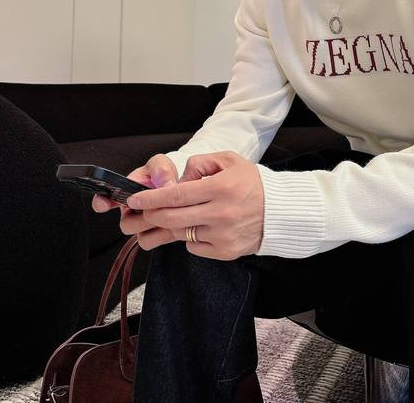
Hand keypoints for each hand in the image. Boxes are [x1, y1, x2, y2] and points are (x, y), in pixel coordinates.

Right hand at [91, 154, 178, 247]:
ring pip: (138, 236)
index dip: (101, 203)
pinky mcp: (150, 236)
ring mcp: (139, 225)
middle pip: (126, 224)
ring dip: (155, 225)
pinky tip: (173, 223)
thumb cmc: (161, 173)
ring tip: (169, 212)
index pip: (104, 199)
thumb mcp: (161, 165)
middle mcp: (128, 211)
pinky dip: (162, 234)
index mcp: (125, 192)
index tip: (103, 204)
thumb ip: (161, 172)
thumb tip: (167, 186)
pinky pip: (150, 241)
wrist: (174, 185)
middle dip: (144, 217)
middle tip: (158, 206)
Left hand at [126, 151, 263, 259]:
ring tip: (164, 222)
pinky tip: (199, 227)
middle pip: (171, 218)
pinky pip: (194, 247)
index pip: (176, 195)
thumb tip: (179, 178)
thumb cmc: (251, 183)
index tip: (133, 198)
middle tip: (141, 212)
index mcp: (220, 188)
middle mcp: (220, 213)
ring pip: (180, 234)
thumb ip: (201, 163)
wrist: (279, 211)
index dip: (151, 198)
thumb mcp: (229, 161)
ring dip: (167, 227)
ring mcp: (222, 235)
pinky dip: (189, 238)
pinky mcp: (225, 252)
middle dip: (150, 215)